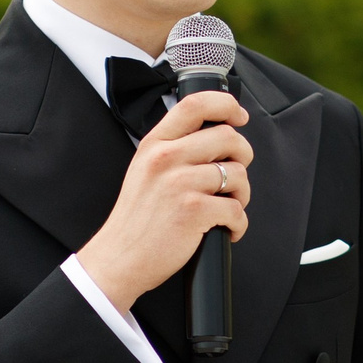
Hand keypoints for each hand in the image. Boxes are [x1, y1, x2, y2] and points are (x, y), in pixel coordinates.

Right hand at [75, 89, 252, 309]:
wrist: (119, 257)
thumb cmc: (138, 218)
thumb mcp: (145, 169)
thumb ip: (174, 149)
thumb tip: (216, 137)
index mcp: (155, 144)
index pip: (195, 104)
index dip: (227, 105)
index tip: (239, 116)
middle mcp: (166, 158)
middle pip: (228, 137)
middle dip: (243, 156)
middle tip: (235, 175)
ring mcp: (180, 183)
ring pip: (237, 174)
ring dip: (241, 194)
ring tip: (226, 207)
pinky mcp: (194, 210)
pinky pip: (236, 209)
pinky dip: (238, 223)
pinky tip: (225, 229)